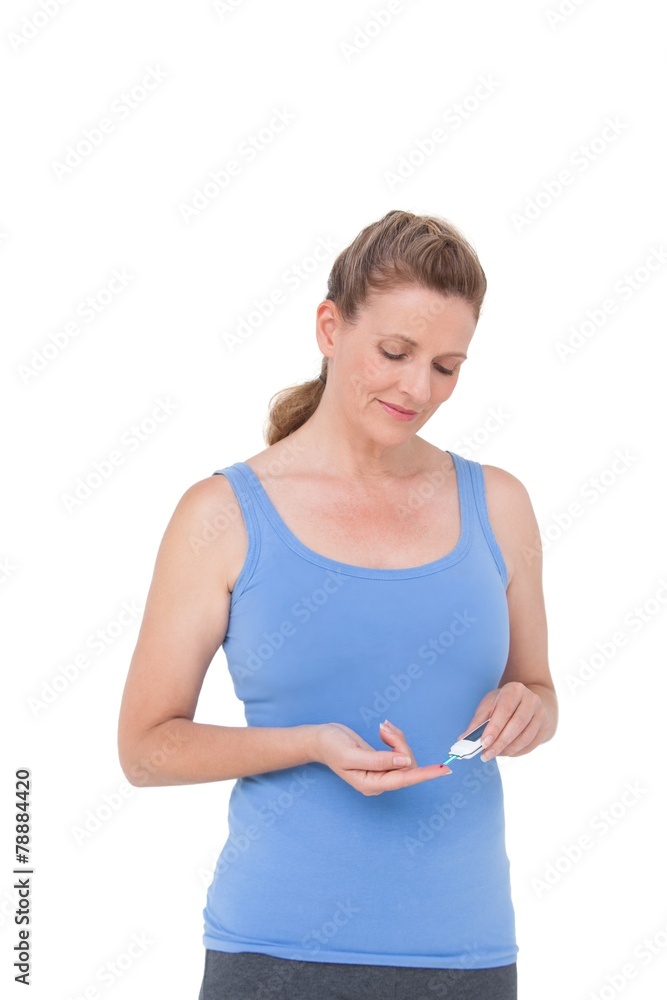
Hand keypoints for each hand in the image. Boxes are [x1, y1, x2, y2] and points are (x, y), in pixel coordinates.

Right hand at [312, 720, 450, 795]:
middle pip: (406, 765)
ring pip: (405, 756)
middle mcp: (379, 781)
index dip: (425, 774)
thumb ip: (378, 760)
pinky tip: (383, 731)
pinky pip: (399, 751)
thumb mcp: (351, 753)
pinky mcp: (383, 762)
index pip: (404, 780)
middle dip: (400, 744)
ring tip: (382, 728)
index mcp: (371, 784)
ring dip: (397, 739)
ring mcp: (382, 772)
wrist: (321, 739)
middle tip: (384, 729)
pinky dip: (394, 738)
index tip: (443, 770)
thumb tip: (405, 763)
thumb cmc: (332, 746)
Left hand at [456, 682, 547, 760]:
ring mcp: (541, 713)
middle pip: (517, 725)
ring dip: (508, 749)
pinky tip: (506, 753)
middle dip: (500, 743)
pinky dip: (518, 752)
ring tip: (495, 754)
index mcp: (514, 690)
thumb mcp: (489, 705)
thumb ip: (478, 721)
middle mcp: (531, 700)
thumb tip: (463, 740)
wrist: (528, 701)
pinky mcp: (545, 727)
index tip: (483, 743)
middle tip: (486, 755)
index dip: (494, 728)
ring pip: (525, 737)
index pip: (505, 710)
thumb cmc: (504, 703)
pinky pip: (532, 744)